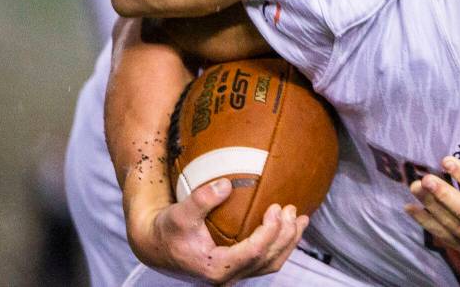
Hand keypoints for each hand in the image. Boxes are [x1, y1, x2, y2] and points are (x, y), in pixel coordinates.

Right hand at [127, 178, 307, 283]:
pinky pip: (266, 260)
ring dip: (289, 241)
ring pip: (271, 263)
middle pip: (268, 259)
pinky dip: (281, 244)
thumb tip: (225, 184)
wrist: (158, 246)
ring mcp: (234, 273)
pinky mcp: (237, 267)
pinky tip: (289, 227)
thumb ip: (201, 200)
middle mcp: (228, 276)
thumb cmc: (169, 229)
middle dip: (286, 235)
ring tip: (301, 219)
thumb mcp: (180, 213)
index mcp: (217, 267)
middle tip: (292, 209)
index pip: (254, 252)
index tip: (277, 207)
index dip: (270, 231)